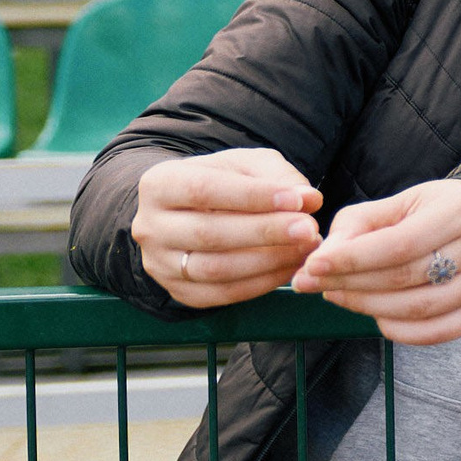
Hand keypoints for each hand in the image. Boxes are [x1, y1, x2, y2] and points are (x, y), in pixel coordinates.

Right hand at [131, 148, 323, 308]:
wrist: (189, 213)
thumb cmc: (224, 182)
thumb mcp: (246, 165)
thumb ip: (278, 176)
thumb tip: (310, 199)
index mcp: (159, 184)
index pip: (204, 190)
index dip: (253, 196)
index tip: (297, 199)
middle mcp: (150, 226)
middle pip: (209, 234)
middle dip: (265, 232)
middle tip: (309, 229)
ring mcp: (159, 264)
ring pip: (214, 270)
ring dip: (268, 262)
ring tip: (306, 249)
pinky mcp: (178, 291)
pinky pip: (221, 295)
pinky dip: (261, 284)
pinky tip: (290, 268)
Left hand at [291, 179, 460, 344]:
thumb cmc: (439, 210)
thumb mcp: (404, 202)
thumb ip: (361, 224)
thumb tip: (322, 258)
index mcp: (459, 211)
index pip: (399, 243)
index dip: (352, 259)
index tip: (313, 266)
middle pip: (406, 278)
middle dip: (351, 284)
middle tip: (314, 284)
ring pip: (419, 309)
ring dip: (369, 308)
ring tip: (340, 297)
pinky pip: (440, 332)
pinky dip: (401, 332)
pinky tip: (378, 318)